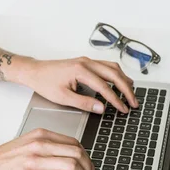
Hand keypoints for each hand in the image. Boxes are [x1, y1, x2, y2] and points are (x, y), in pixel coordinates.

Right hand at [0, 128, 93, 169]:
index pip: (73, 142)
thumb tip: (66, 156)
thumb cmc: (1, 159)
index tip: (85, 163)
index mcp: (40, 136)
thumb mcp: (26, 144)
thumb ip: (45, 146)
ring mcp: (35, 161)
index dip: (84, 155)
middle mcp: (40, 145)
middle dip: (87, 166)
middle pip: (77, 152)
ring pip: (71, 165)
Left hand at [17, 56, 138, 113]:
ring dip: (124, 80)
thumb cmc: (45, 83)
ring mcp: (87, 60)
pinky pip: (107, 66)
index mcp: (81, 70)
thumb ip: (84, 103)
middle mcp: (86, 62)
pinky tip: (120, 82)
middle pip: (114, 74)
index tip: (124, 109)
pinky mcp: (86, 62)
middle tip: (134, 102)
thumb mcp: (63, 98)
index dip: (116, 100)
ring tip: (131, 93)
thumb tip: (101, 108)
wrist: (35, 71)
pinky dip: (117, 74)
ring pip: (112, 67)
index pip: (104, 87)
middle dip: (126, 89)